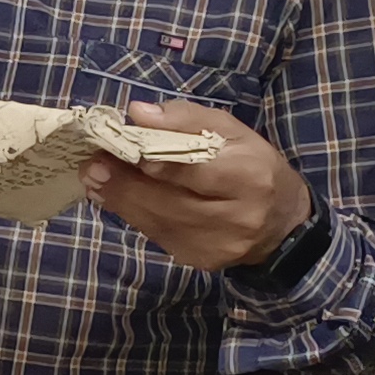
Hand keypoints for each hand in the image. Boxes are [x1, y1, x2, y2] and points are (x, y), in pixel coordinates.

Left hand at [87, 102, 311, 273]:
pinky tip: (116, 199)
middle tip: (92, 166)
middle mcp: (237, 217)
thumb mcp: (232, 131)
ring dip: (122, 201)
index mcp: (250, 177)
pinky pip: (160, 236)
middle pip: (170, 202)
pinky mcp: (202, 261)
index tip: (117, 149)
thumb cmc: (253, 167)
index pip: (195, 171)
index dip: (153, 162)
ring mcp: (218, 245)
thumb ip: (186, 118)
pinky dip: (135, 216)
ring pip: (159, 222)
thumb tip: (138, 113)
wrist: (282, 224)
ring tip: (95, 180)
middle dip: (126, 183)